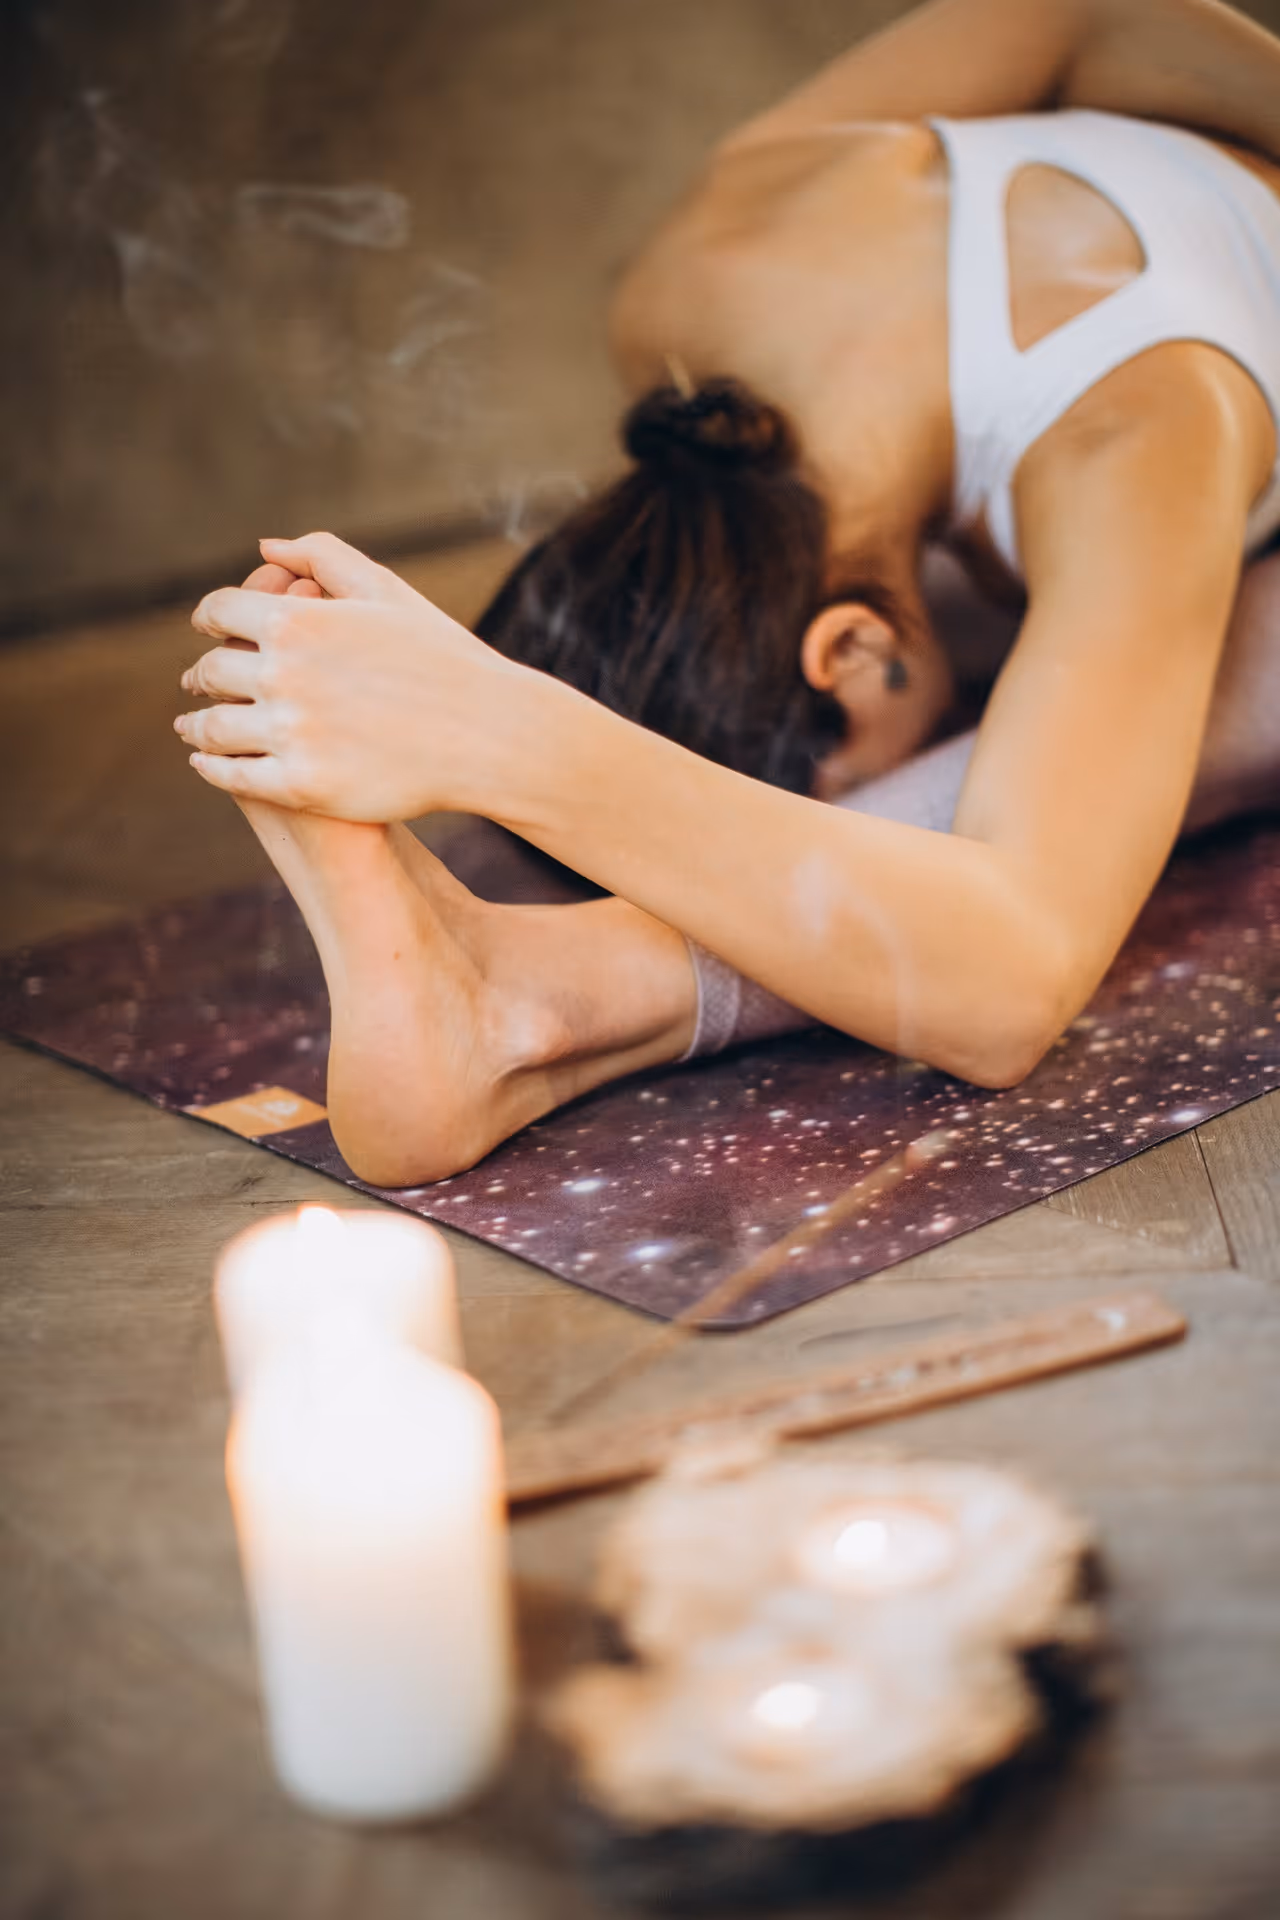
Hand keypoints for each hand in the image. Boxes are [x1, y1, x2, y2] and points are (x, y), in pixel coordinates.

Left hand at [175, 533, 528, 820]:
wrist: (487, 734)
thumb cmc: (442, 657)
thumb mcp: (387, 592)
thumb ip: (323, 557)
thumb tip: (265, 549)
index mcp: (298, 621)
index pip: (220, 612)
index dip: (207, 618)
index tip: (205, 627)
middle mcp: (285, 675)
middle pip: (210, 673)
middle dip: (199, 676)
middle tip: (196, 684)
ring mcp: (291, 734)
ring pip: (213, 730)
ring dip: (196, 728)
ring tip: (194, 730)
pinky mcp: (302, 786)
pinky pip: (233, 778)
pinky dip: (213, 770)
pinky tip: (211, 766)